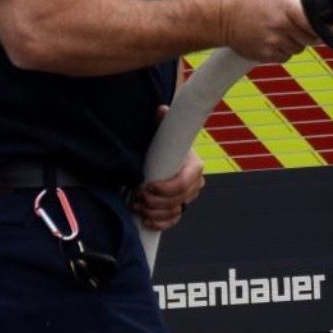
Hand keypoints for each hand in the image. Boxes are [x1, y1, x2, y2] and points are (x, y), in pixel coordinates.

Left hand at [135, 105, 204, 230]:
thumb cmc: (166, 141)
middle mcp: (195, 183)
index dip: (166, 188)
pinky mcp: (179, 206)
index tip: (147, 186)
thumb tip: (161, 110)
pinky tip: (146, 220)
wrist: (168, 152)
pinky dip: (160, 223)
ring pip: (175, 211)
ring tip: (137, 205)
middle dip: (156, 201)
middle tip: (137, 195)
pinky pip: (174, 220)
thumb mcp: (165, 130)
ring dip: (155, 212)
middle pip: (179, 200)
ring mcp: (188, 197)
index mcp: (195, 166)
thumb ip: (164, 121)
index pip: (185, 182)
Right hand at [222, 0, 321, 63]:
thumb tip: (317, 1)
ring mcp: (273, 43)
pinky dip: (284, 50)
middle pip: (310, 39)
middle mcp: (280, 27)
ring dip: (296, 42)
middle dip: (311, 34)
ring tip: (283, 31)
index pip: (314, 23)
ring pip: (299, 49)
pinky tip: (275, 39)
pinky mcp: (266, 55)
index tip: (328, 27)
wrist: (224, 18)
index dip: (323, 27)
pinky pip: (286, 57)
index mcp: (285, 9)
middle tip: (303, 27)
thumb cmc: (251, 1)